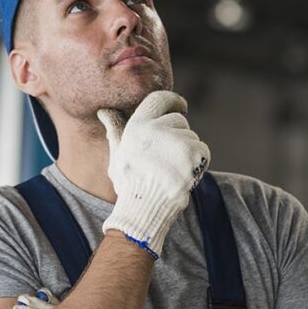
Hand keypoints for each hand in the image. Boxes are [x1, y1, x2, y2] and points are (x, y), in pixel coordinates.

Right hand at [98, 91, 209, 257]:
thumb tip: (104, 111)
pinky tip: (184, 173)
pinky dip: (198, 161)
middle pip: (179, 120)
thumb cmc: (129, 184)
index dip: (173, 101)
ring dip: (187, 150)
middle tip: (168, 157)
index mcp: (137, 126)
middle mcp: (156, 129)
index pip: (159, 99)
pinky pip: (203, 149)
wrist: (144, 209)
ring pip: (191, 136)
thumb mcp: (117, 155)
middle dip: (178, 134)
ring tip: (173, 169)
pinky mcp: (193, 153)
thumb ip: (115, 130)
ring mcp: (176, 140)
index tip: (182, 106)